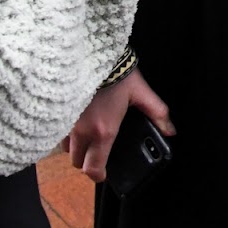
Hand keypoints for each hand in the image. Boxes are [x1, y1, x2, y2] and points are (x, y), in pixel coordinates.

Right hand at [67, 67, 173, 184]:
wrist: (93, 51)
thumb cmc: (117, 71)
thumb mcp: (142, 92)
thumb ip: (158, 113)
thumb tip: (170, 131)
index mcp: (103, 131)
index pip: (93, 169)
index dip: (98, 176)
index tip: (103, 173)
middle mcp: (82, 131)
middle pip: (77, 162)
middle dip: (86, 161)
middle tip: (98, 152)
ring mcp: (66, 122)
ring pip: (65, 149)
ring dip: (75, 147)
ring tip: (88, 136)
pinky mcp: (57, 111)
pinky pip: (57, 132)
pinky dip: (65, 133)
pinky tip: (77, 122)